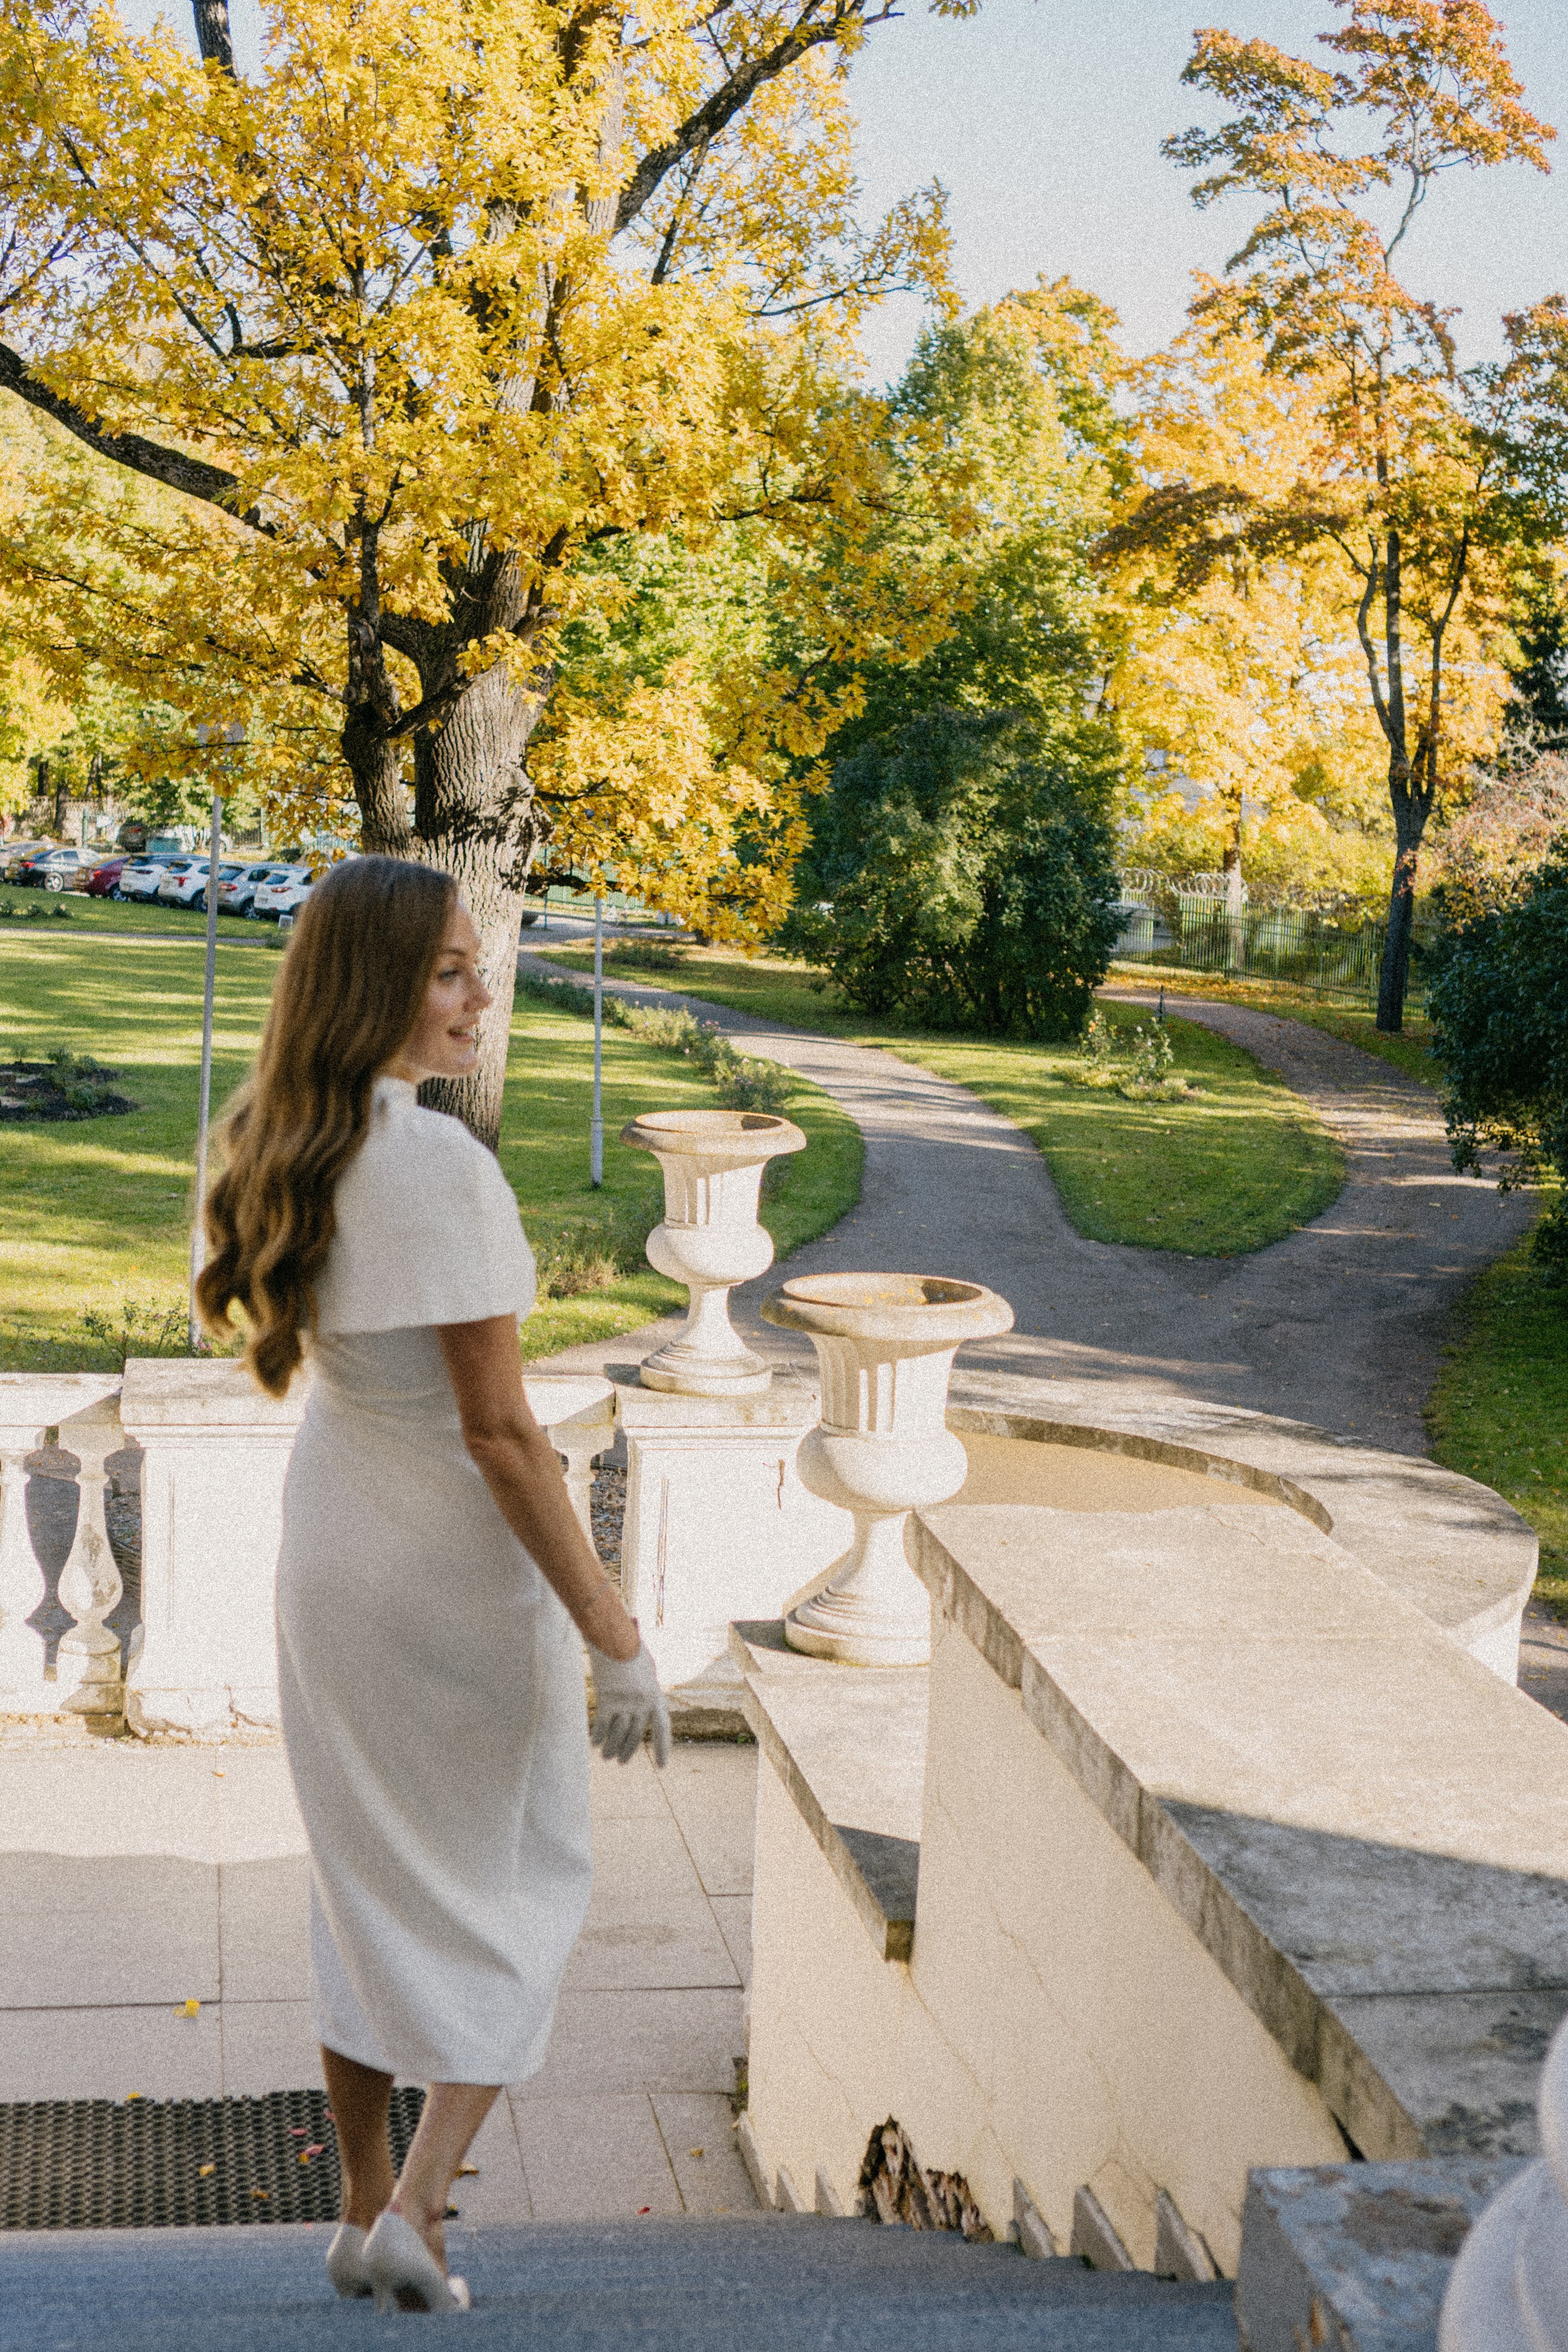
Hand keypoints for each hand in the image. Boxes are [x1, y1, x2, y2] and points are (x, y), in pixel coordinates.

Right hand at [588, 1639, 670, 1766]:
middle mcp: (643, 1702)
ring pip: (618, 1733)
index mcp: (656, 1695)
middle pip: (636, 1734)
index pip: (662, 1727)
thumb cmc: (631, 1649)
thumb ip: (650, 1688)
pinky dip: (598, 1736)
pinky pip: (602, 1725)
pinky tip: (595, 1743)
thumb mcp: (648, 1668)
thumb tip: (652, 1704)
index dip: (663, 1747)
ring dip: (611, 1747)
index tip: (662, 1766)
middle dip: (628, 1750)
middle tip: (621, 1762)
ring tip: (607, 1757)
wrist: (614, 1638)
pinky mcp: (607, 1700)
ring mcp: (625, 1702)